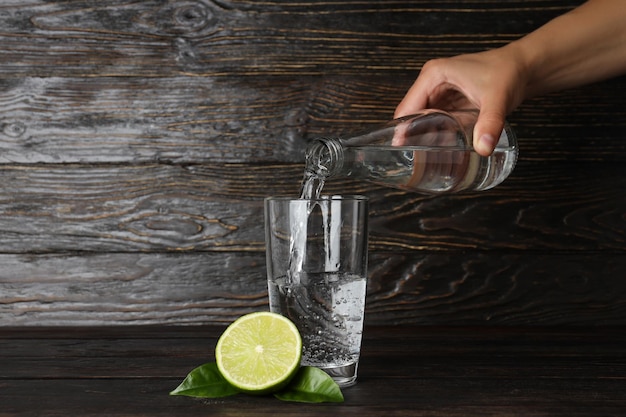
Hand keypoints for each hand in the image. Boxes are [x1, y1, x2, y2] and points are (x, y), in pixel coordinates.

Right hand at [394, 47, 527, 155]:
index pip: (406, 107)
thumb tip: (483, 148)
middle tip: (412, 160)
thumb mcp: (497, 99)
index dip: (401, 130)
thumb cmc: (509, 73)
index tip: (400, 151)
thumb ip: (490, 123)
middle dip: (411, 136)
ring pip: (422, 119)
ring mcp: (440, 91)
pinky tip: (438, 148)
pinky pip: (435, 120)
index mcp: (433, 75)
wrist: (525, 67)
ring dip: (421, 136)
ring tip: (422, 158)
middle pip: (411, 115)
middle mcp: (432, 82)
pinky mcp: (449, 100)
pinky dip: (435, 133)